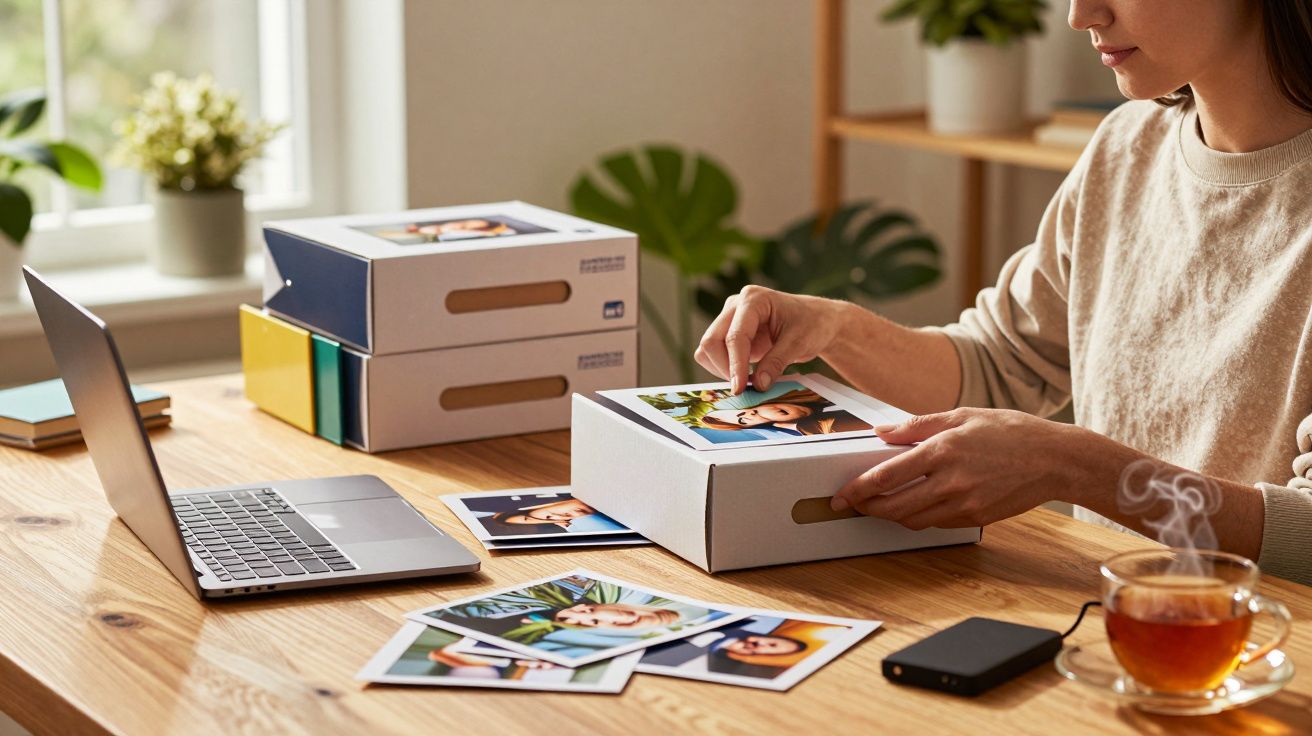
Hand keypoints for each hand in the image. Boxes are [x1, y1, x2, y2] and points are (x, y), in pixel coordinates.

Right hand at [694, 285, 846, 393]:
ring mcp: (730, 318)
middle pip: (712, 341)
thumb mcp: (799, 343)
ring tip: (748, 381)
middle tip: (745, 389)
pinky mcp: (728, 332)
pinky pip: (712, 354)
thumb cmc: (811, 324)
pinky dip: (722, 368)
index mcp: (754, 299)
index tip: (740, 389)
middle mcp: (736, 305)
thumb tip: (759, 386)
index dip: (735, 365)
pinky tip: (743, 375)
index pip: (735, 336)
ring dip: (721, 369)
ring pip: (708, 348)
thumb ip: (777, 363)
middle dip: (725, 368)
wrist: (816, 321)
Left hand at [831, 408, 1093, 529]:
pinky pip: (934, 524)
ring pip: (912, 520)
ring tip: (878, 505)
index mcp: (943, 450)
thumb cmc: (1010, 432)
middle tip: (853, 504)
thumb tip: (882, 432)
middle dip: (867, 508)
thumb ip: (917, 425)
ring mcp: (963, 504)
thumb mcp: (962, 415)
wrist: (1055, 460)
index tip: (841, 495)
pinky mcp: (975, 518)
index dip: (858, 489)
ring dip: (889, 516)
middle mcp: (950, 481)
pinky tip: (911, 506)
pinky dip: (916, 518)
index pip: (886, 476)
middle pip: (893, 506)